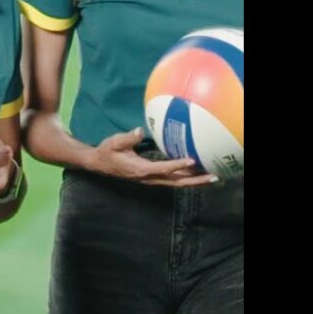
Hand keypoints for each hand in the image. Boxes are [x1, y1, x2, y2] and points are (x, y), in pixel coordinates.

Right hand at [86, 128, 218, 186]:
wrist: (99, 163)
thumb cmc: (107, 151)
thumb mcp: (114, 142)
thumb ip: (128, 138)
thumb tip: (140, 130)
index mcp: (141, 170)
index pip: (163, 169)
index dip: (177, 165)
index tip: (192, 160)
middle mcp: (149, 178)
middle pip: (176, 182)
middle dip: (195, 181)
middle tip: (213, 177)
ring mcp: (151, 180)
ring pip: (176, 183)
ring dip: (194, 182)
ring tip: (211, 177)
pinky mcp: (152, 177)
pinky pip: (172, 180)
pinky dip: (186, 178)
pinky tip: (195, 174)